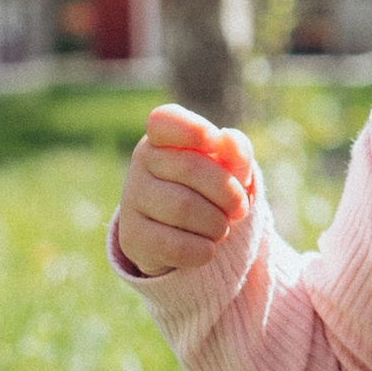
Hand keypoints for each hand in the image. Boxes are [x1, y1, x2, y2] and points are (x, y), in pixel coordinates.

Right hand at [117, 102, 256, 278]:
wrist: (184, 233)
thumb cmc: (210, 189)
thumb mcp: (229, 168)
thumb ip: (236, 151)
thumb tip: (228, 139)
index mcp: (162, 136)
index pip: (164, 120)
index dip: (191, 129)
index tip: (213, 141)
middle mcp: (142, 162)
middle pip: (191, 168)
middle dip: (227, 192)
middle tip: (239, 207)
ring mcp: (132, 198)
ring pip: (183, 208)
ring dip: (216, 224)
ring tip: (220, 228)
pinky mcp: (132, 236)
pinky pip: (174, 245)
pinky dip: (202, 250)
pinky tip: (207, 248)